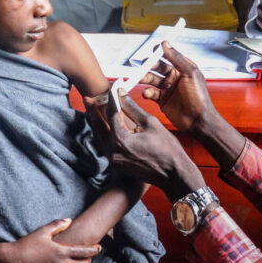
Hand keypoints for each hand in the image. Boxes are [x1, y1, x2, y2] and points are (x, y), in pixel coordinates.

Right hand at [0, 220, 99, 262]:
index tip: (98, 247)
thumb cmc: (26, 245)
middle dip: (88, 260)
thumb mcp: (42, 231)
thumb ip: (58, 225)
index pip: (85, 251)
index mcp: (62, 251)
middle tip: (86, 256)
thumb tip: (69, 220)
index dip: (94, 249)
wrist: (11, 261)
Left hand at [88, 92, 204, 201]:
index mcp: (121, 139)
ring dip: (96, 123)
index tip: (113, 87)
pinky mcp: (117, 164)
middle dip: (92, 111)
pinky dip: (104, 134)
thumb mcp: (151, 123)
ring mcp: (114, 159)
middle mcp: (113, 151)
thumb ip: (133, 108)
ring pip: (100, 136)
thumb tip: (121, 94)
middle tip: (87, 98)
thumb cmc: (167, 150)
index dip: (111, 97)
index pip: (111, 113)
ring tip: (92, 110)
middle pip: (98, 126)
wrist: (173, 175)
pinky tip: (104, 127)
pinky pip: (106, 145)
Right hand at [137, 43, 217, 133]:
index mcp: (183, 69)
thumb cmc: (199, 97)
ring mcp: (168, 89)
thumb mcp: (190, 73)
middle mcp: (175, 78)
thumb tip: (166, 44)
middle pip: (158, 68)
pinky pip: (151, 93)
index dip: (160, 53)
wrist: (198, 120)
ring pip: (152, 80)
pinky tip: (147, 93)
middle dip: (149, 66)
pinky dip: (147, 92)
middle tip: (143, 66)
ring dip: (146, 78)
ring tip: (141, 78)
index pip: (169, 56)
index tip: (152, 51)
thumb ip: (177, 58)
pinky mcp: (162, 100)